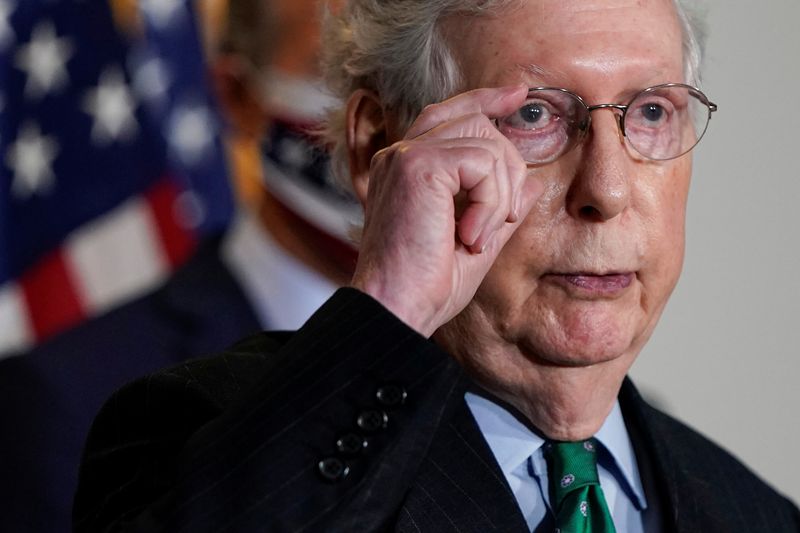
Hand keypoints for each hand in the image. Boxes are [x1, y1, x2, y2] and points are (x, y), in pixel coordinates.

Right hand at [351, 85, 544, 336]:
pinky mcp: (418, 165)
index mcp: (405, 168)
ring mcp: (407, 155)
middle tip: (498, 220)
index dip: (485, 99)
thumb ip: (500, 208)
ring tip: (478, 237)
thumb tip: (532, 182)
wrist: (396, 309)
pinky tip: (470, 236)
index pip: (449, 115)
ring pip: (487, 143)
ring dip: (499, 195)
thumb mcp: (476, 241)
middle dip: (507, 169)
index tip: (517, 95)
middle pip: (476, 122)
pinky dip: (490, 202)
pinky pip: (483, 163)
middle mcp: (400, 154)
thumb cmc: (426, 286)